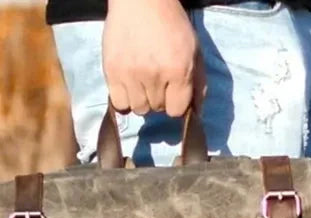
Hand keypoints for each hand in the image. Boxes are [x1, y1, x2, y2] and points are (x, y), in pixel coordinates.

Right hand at [103, 0, 205, 116]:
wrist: (141, 1)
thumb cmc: (170, 24)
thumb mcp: (194, 50)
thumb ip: (198, 84)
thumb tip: (196, 113)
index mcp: (179, 71)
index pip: (177, 110)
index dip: (175, 103)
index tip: (172, 92)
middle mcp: (155, 75)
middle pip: (157, 109)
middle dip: (159, 97)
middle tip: (156, 77)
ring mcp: (132, 75)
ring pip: (139, 109)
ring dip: (142, 99)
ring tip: (142, 79)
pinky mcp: (112, 72)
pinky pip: (120, 103)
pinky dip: (124, 98)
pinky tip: (129, 84)